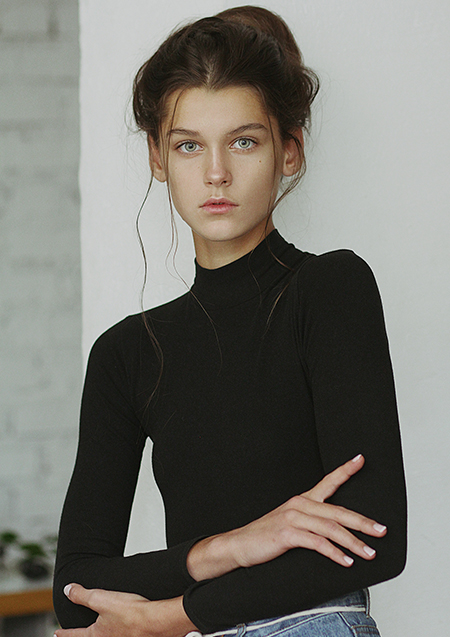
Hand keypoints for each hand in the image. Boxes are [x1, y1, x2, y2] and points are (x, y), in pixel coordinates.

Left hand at [54, 584, 195, 636]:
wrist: (158, 622)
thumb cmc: (133, 613)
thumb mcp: (102, 599)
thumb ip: (83, 595)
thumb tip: (67, 590)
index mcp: (98, 634)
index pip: (76, 634)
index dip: (65, 632)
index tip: (57, 632)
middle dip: (85, 635)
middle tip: (80, 633)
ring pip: (109, 636)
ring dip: (104, 632)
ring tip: (103, 628)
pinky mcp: (137, 636)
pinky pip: (124, 634)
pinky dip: (120, 631)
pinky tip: (127, 626)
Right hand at [187, 454, 386, 579]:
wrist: (239, 545)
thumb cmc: (266, 537)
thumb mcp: (291, 525)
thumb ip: (312, 525)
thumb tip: (337, 533)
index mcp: (302, 501)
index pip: (328, 481)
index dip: (345, 470)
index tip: (361, 459)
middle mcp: (300, 504)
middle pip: (338, 511)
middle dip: (363, 522)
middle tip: (381, 530)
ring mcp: (293, 518)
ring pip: (331, 528)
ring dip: (353, 542)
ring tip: (369, 553)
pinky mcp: (287, 533)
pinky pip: (317, 542)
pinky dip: (334, 553)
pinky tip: (346, 561)